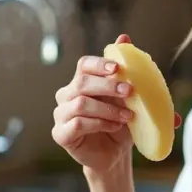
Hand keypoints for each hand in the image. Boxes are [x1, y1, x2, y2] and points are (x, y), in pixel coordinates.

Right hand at [51, 34, 181, 173]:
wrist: (115, 154)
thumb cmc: (120, 122)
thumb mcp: (128, 97)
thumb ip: (127, 69)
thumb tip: (125, 37)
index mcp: (82, 81)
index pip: (84, 64)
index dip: (99, 64)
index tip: (118, 68)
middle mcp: (67, 95)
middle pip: (82, 82)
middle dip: (107, 85)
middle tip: (130, 91)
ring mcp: (61, 115)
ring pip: (81, 103)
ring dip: (108, 109)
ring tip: (127, 116)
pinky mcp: (61, 134)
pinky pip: (77, 124)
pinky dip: (99, 124)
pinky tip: (114, 127)